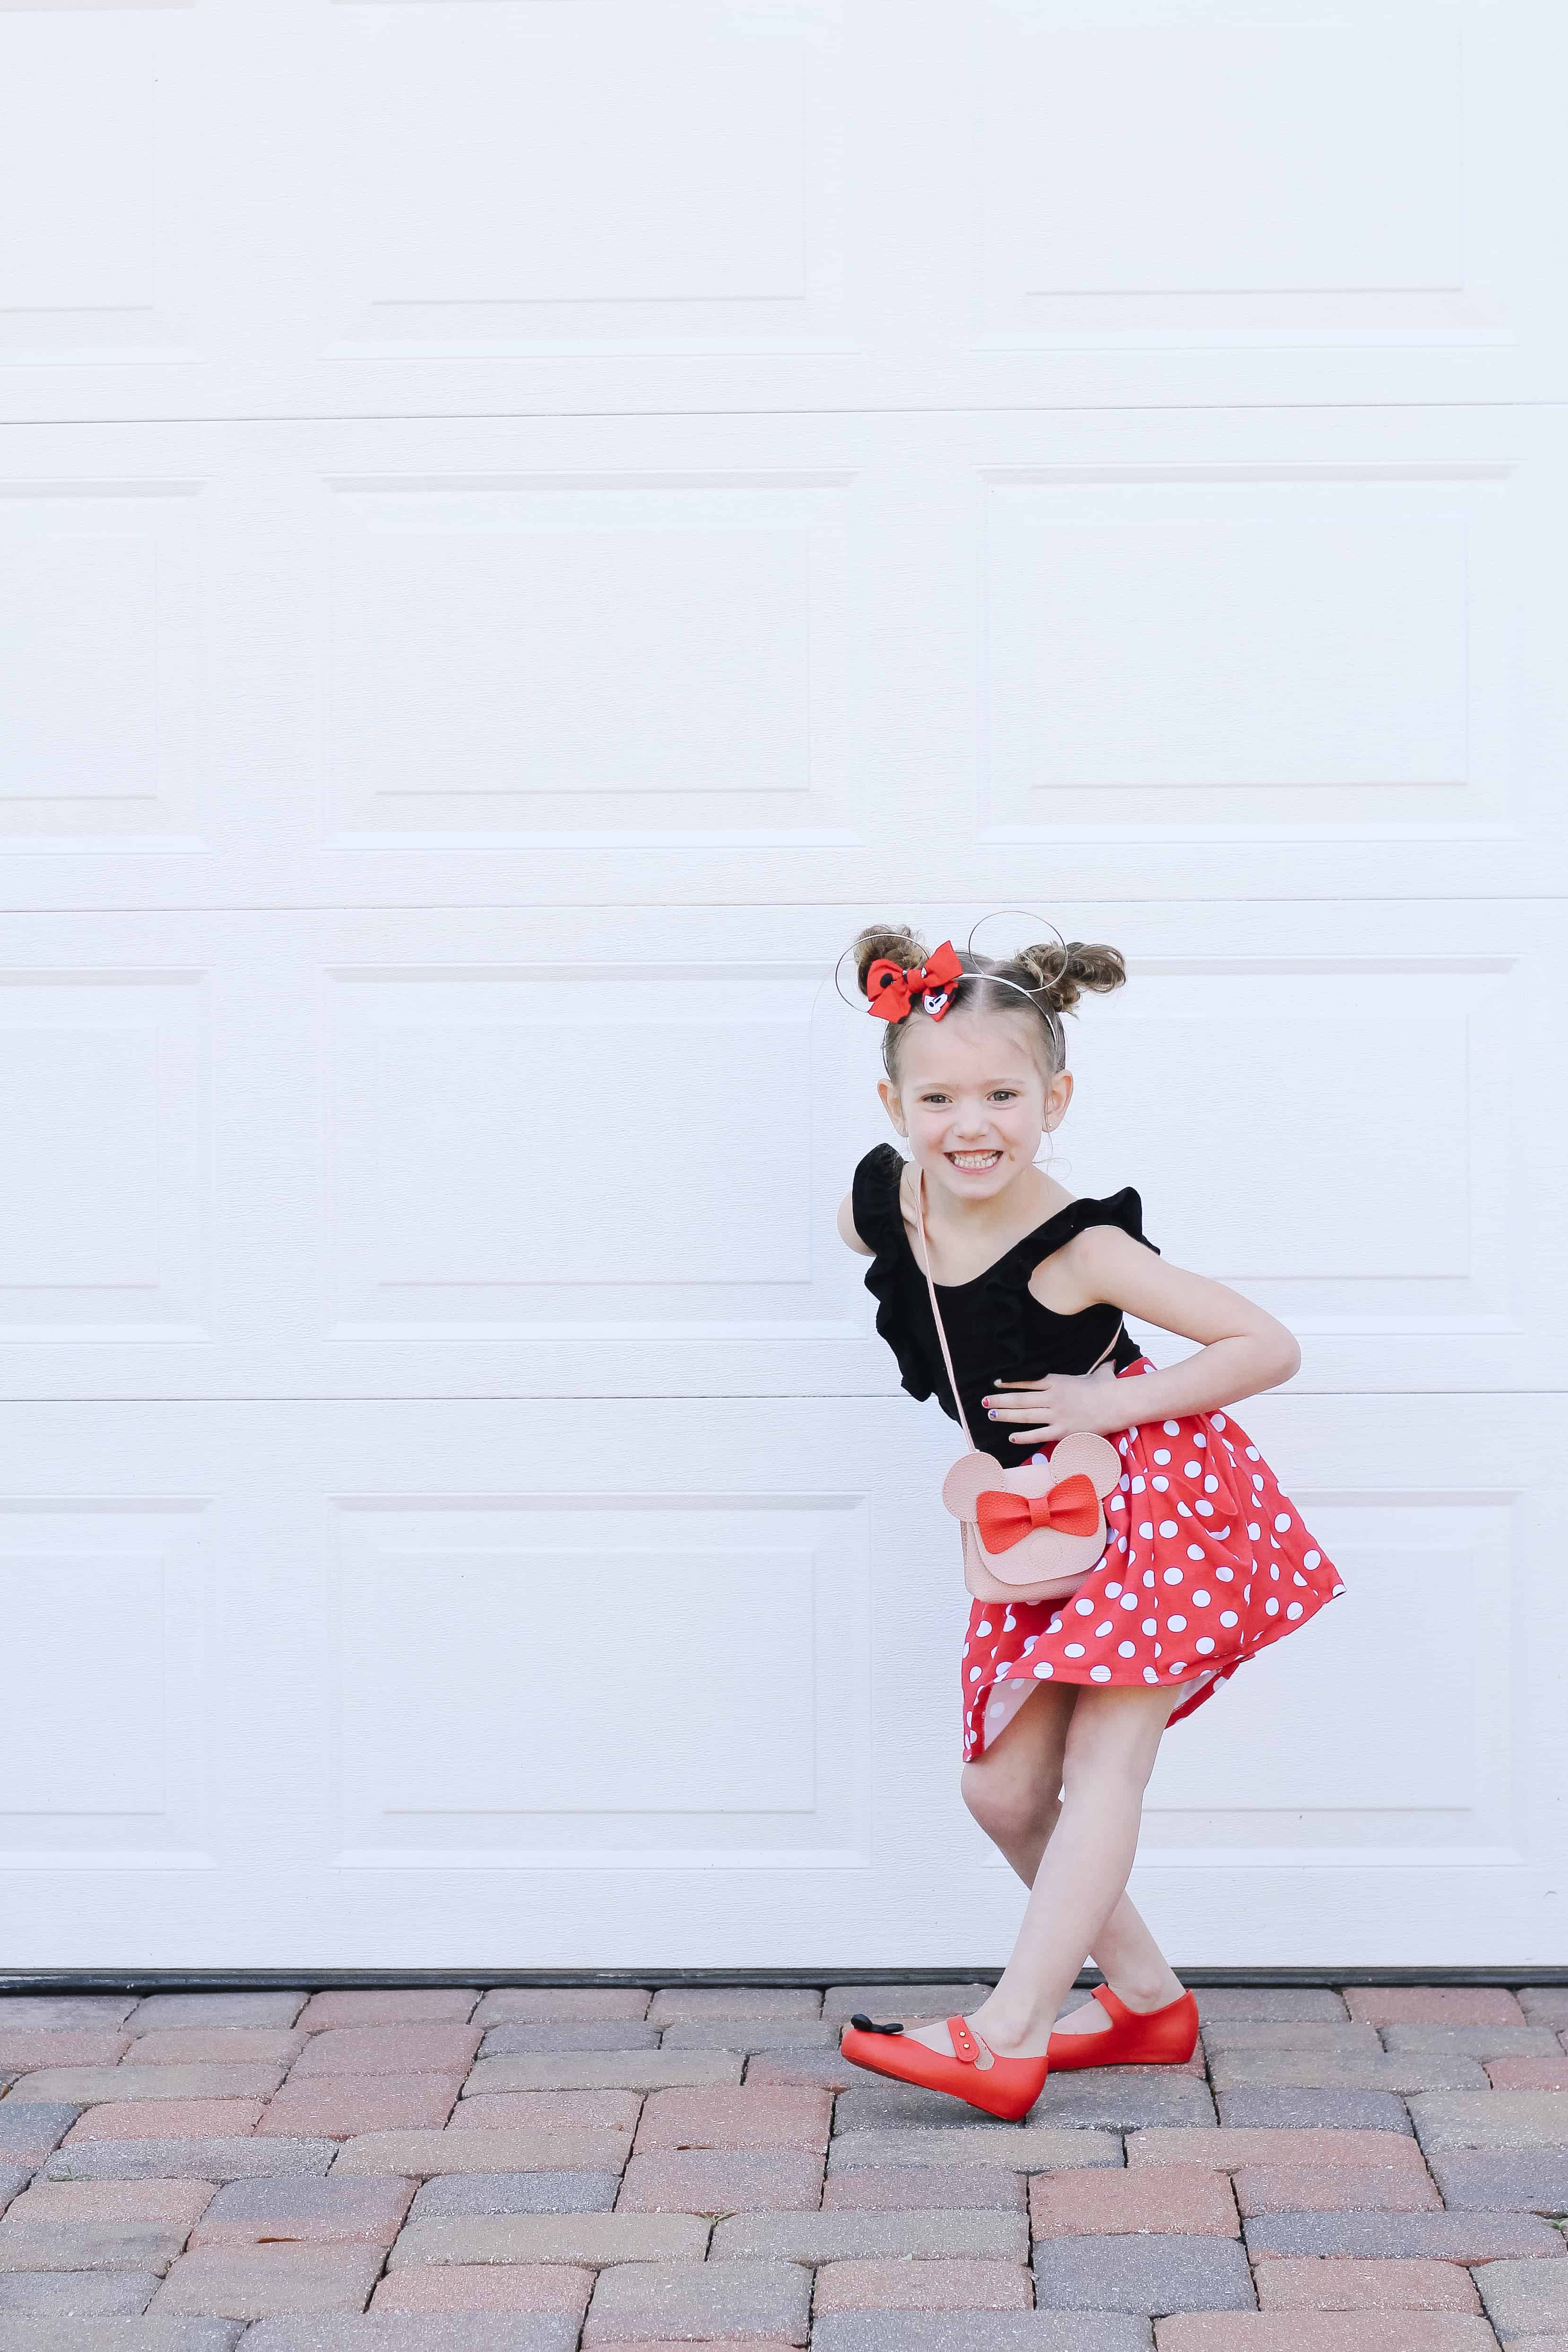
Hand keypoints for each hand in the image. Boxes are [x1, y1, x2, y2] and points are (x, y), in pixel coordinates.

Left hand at [981, 1368, 1127, 1444]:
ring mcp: (1056, 1415)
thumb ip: (1101, 1369)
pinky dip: (1023, 1436)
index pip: (1028, 1381)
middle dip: (1000, 1400)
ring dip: (1005, 1415)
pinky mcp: (1062, 1431)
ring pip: (1025, 1415)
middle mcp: (1052, 1398)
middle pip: (1020, 1399)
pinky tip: (1011, 1437)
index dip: (1010, 1382)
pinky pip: (1038, 1434)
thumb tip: (1112, 1362)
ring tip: (990, 1415)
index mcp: (1057, 1382)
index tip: (996, 1382)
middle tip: (983, 1401)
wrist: (1117, 1404)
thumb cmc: (1109, 1388)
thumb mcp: (1101, 1374)